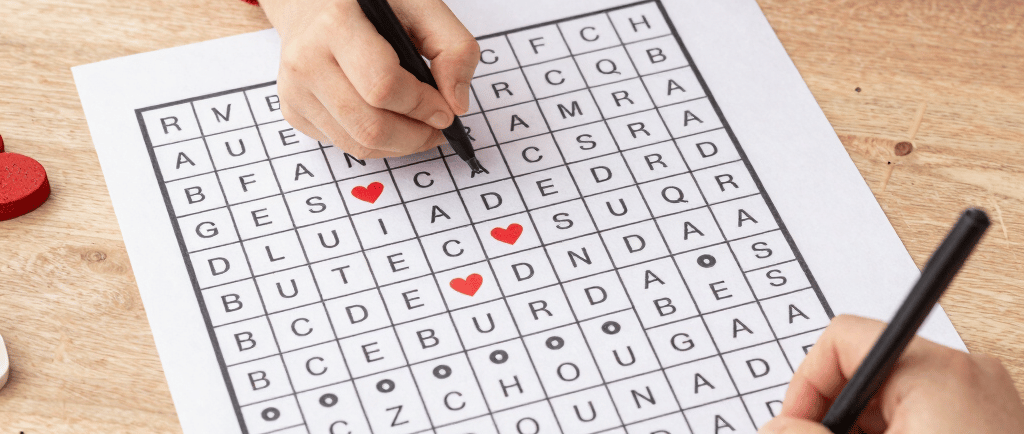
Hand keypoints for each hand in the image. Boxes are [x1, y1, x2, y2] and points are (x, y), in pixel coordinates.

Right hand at [259, 0, 479, 158]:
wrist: (310, 3)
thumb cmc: (368, 4)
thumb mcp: (419, 6)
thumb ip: (453, 47)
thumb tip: (456, 104)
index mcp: (336, 24)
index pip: (383, 86)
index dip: (422, 106)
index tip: (445, 110)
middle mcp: (307, 59)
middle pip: (369, 126)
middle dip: (415, 137)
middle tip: (437, 129)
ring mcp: (295, 89)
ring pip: (357, 145)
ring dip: (399, 146)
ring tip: (420, 130)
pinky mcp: (293, 110)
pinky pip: (342, 145)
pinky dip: (375, 143)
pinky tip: (388, 121)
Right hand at [760, 315, 1023, 433]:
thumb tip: (778, 430)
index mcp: (935, 372)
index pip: (844, 340)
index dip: (807, 385)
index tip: (794, 428)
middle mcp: (967, 377)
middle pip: (868, 376)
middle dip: (838, 423)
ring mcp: (987, 405)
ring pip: (896, 406)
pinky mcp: (995, 430)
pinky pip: (928, 423)